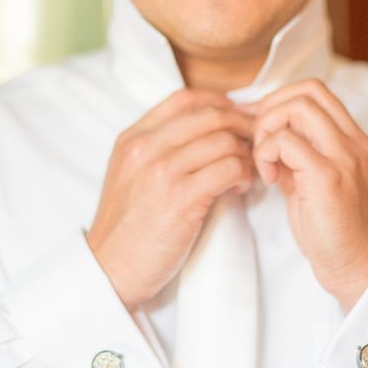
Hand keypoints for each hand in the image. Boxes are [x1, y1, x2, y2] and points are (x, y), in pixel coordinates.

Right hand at [86, 89, 254, 308]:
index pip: (185, 99)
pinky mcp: (180, 198)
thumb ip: (157, 148)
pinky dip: (243, 175)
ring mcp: (161, 172)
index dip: (220, 102)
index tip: (240, 115)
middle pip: (209, 116)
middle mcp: (145, 148)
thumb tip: (206, 130)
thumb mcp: (130, 174)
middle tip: (258, 140)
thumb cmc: (128, 227)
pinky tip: (241, 186)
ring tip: (248, 170)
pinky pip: (228, 169)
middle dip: (242, 124)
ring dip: (246, 154)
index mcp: (132, 138)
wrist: (110, 268)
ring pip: (223, 141)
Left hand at [252, 79, 367, 310]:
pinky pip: (285, 142)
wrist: (360, 270)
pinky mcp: (328, 177)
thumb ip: (299, 157)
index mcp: (356, 142)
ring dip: (268, 130)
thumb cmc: (337, 233)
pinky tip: (269, 180)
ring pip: (297, 108)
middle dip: (271, 109)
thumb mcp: (318, 185)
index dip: (282, 101)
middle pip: (307, 91)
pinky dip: (266, 154)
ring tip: (265, 162)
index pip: (318, 93)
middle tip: (258, 142)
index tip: (262, 127)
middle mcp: (356, 143)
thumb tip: (268, 138)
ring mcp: (345, 158)